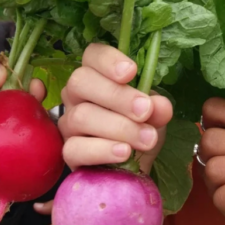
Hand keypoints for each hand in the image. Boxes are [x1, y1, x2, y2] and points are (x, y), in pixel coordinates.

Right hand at [60, 44, 172, 173]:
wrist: (131, 169)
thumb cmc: (139, 131)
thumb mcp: (154, 117)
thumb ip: (157, 109)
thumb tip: (158, 106)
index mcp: (97, 77)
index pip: (92, 55)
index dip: (108, 60)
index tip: (131, 71)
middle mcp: (76, 96)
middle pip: (80, 82)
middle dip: (116, 95)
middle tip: (144, 110)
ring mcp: (68, 124)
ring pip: (80, 116)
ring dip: (118, 127)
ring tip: (146, 139)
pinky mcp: (67, 153)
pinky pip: (75, 148)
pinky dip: (102, 150)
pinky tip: (124, 152)